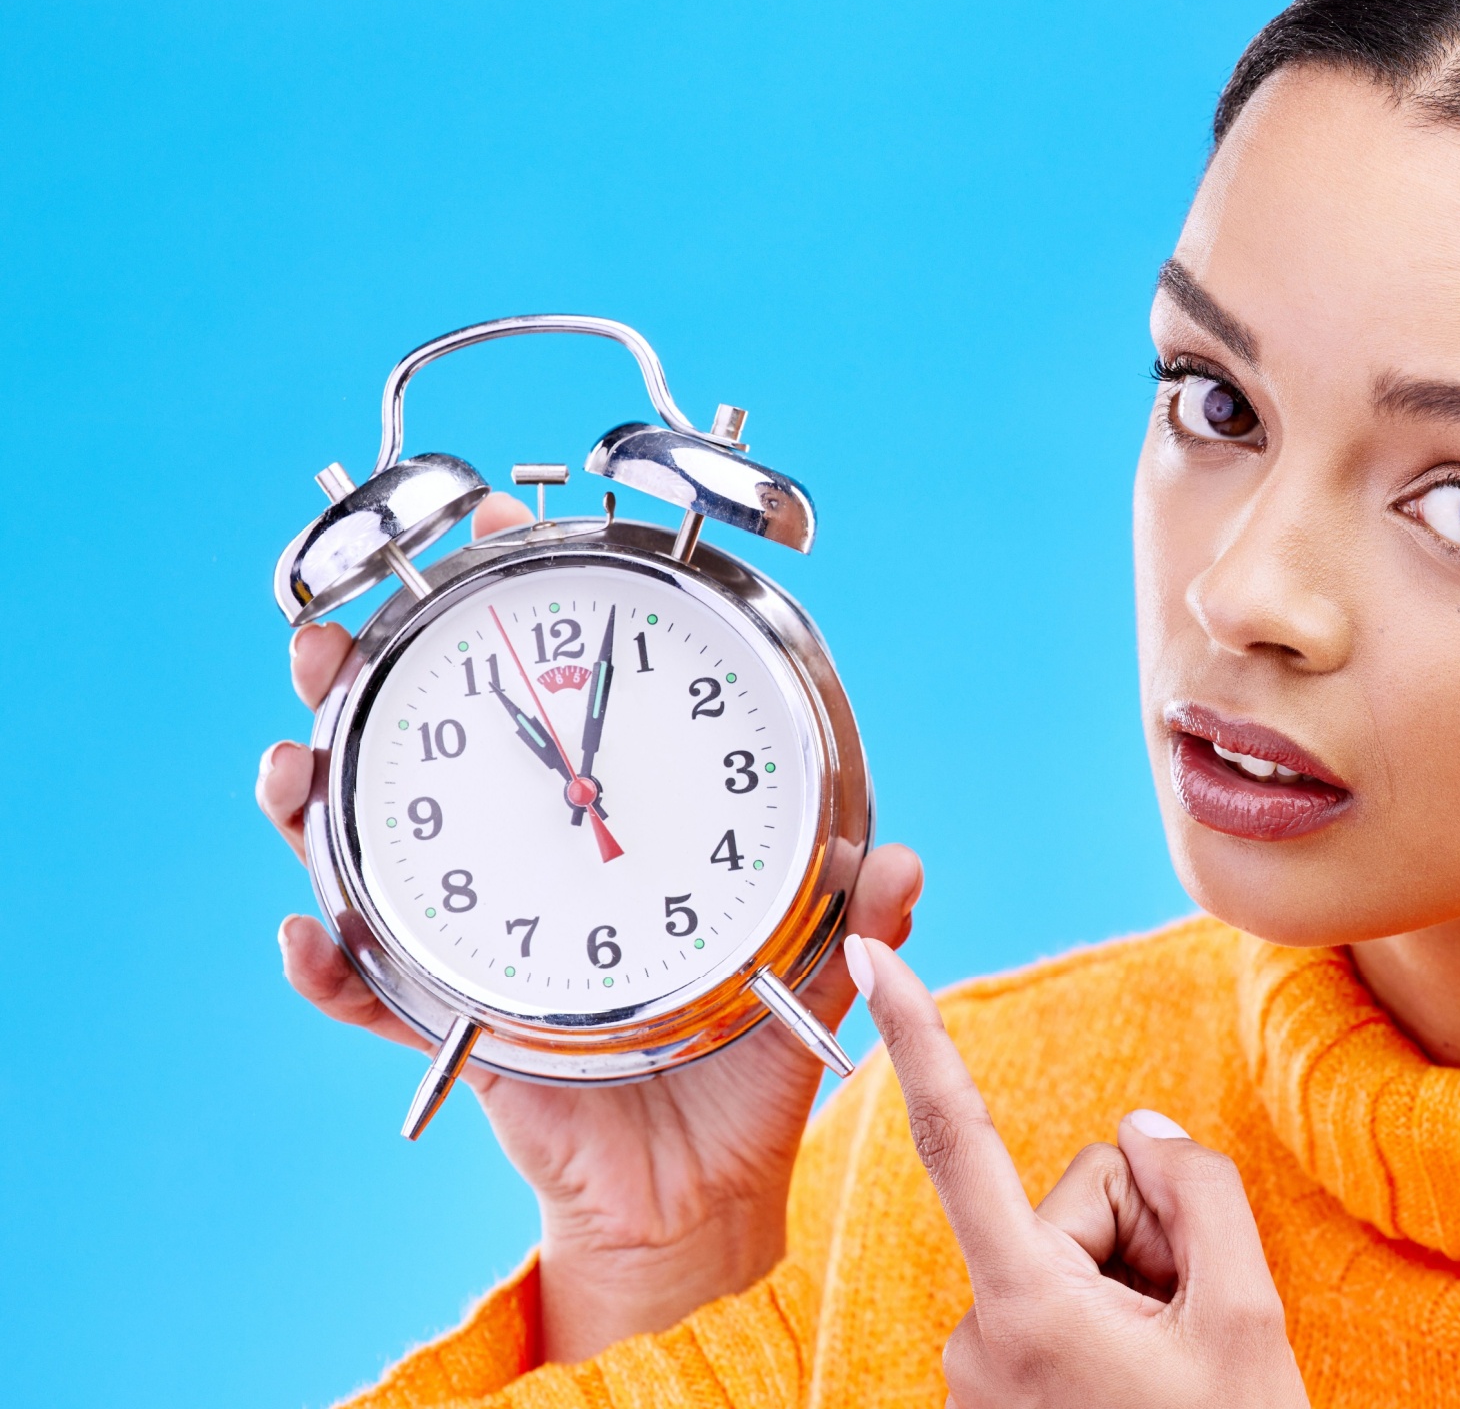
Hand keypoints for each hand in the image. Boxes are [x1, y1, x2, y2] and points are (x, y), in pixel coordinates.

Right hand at [255, 493, 928, 1364]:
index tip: (488, 536)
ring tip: (292, 768)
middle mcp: (533, 857)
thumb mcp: (812, 971)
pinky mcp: (452, 1016)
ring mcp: (478, 929)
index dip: (516, 609)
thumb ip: (858, 915)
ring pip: (369, 847)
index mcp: (619, 821)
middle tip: (332, 641)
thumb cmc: (747, 1060)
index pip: (557, 689)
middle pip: (427, 746)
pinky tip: (309, 938)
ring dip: (312, 801)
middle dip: (363, 681)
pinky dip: (329, 967)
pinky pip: (369, 987)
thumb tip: (904, 863)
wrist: (700, 1187)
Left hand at [852, 936, 1309, 1408]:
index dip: (917, 1036)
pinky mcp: (994, 1396)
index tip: (865, 954)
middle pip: (1068, 1203)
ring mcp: (980, 1375)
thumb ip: (1194, 1193)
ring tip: (1175, 1370)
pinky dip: (1112, 1324)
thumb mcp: (1243, 1318)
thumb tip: (1142, 1134)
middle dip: (1139, 1234)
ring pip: (1066, 1258)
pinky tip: (1152, 1385)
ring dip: (1132, 1288)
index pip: (961, 1141)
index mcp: (1024, 1307)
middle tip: (1192, 1322)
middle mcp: (976, 1337)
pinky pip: (1057, 1308)